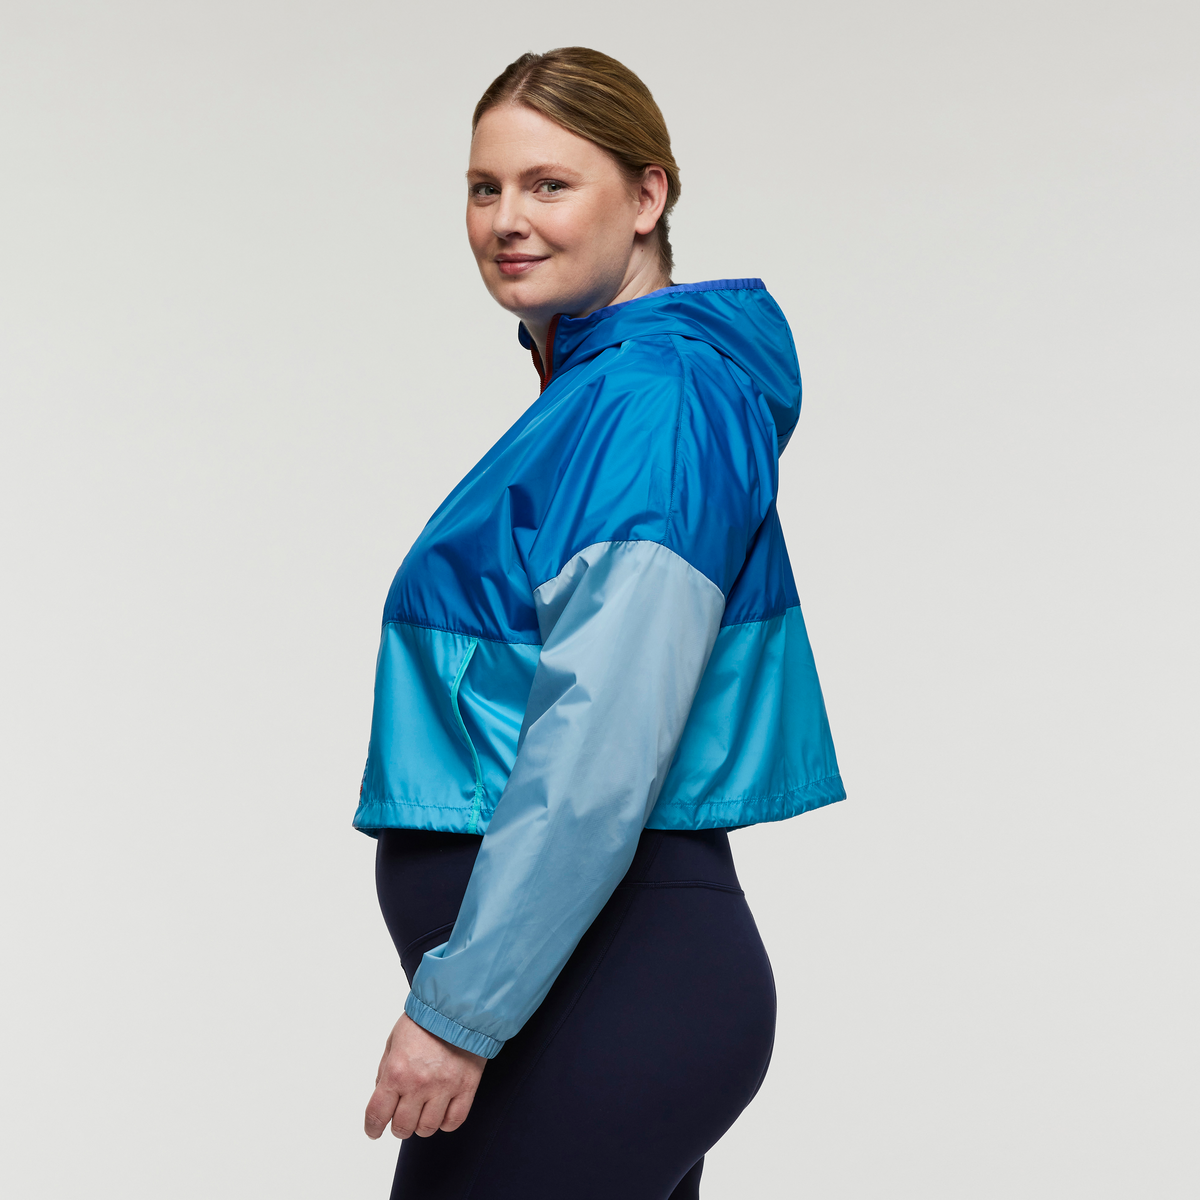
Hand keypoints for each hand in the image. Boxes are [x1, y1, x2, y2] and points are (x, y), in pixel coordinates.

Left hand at [364, 1013, 486, 1139]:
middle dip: (398, 1126)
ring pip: (427, 1128)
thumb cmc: (425, 1020)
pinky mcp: (466, 1087)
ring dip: (421, 1125)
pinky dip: (445, 1122)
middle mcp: (419, 1084)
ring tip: (422, 1112)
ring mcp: (444, 1087)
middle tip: (401, 1117)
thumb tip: (382, 1097)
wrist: (459, 1005)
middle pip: (402, 1127)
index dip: (372, 1128)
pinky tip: (441, 1111)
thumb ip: (385, 1070)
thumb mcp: (394, 1040)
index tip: (374, 1131)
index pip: (377, 1114)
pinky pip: (453, 1121)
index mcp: (397, 1071)